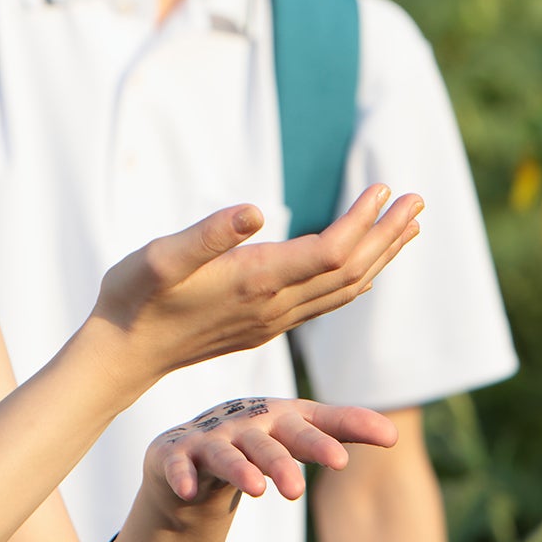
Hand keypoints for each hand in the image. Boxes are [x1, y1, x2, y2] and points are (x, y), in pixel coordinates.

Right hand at [91, 185, 421, 386]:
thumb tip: (256, 210)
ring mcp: (272, 320)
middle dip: (388, 235)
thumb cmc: (134, 297)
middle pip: (351, 271)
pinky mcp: (264, 326)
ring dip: (380, 256)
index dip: (363, 220)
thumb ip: (209, 234)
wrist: (123, 353)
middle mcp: (274, 306)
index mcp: (256, 282)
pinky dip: (355, 280)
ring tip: (407, 227)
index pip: (332, 250)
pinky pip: (325, 303)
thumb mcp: (160, 257)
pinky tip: (365, 268)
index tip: (386, 188)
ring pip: (344, 290)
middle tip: (419, 201)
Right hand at [146, 398, 398, 506]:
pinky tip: (189, 489)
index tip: (362, 450)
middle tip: (298, 489)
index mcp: (278, 417)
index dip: (335, 434)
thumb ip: (340, 430)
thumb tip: (394, 434)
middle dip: (283, 460)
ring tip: (257, 489)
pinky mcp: (176, 454)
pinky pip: (178, 465)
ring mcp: (209, 438)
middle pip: (268, 442)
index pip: (312, 424)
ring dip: (240, 469)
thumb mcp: (296, 433)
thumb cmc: (257, 437)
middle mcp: (246, 424)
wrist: (190, 447)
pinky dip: (183, 475)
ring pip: (226, 453)